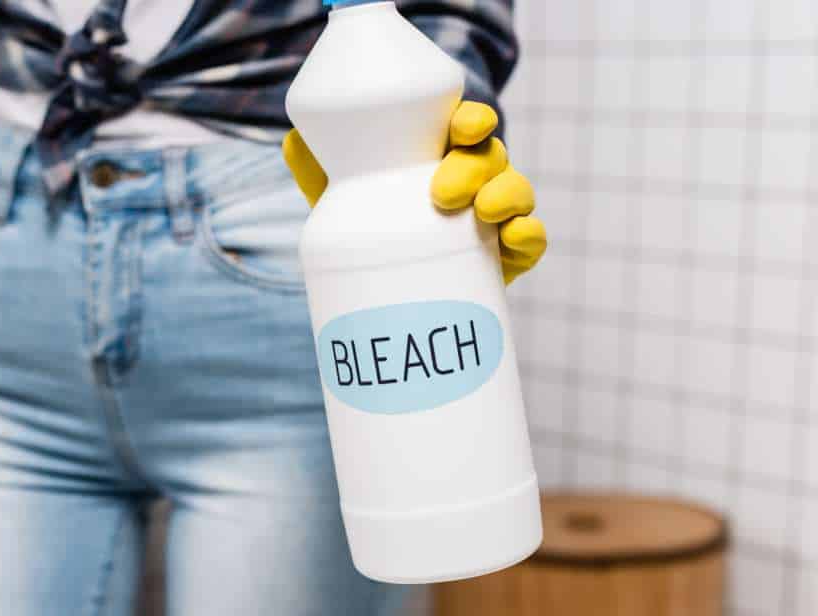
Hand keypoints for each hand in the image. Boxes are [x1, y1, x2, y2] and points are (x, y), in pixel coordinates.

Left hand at [282, 101, 546, 283]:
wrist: (384, 285)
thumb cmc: (366, 223)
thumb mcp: (336, 195)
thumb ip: (315, 167)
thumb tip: (294, 141)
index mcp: (439, 152)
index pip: (466, 124)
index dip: (471, 120)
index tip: (461, 127)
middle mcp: (473, 176)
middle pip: (490, 156)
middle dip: (473, 167)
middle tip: (441, 192)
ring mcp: (492, 215)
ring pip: (516, 191)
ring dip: (507, 195)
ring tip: (483, 212)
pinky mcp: (505, 255)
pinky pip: (530, 238)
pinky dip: (528, 235)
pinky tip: (513, 238)